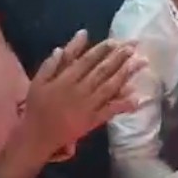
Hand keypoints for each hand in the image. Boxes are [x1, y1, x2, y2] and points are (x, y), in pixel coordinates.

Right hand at [23, 30, 145, 155]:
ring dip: (126, 74)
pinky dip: (123, 104)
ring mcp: (88, 106)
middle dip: (120, 57)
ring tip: (141, 62)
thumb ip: (56, 60)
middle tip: (135, 46)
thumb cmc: (38, 105)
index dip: (103, 50)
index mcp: (65, 79)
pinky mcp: (93, 121)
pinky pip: (110, 111)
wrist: (37, 136)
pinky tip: (137, 97)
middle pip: (102, 71)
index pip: (87, 60)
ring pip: (109, 87)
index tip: (117, 40)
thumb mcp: (40, 79)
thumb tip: (75, 42)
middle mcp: (79, 90)